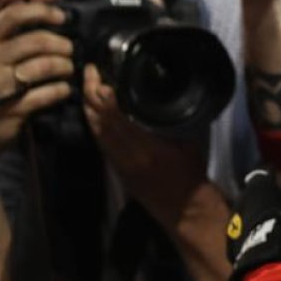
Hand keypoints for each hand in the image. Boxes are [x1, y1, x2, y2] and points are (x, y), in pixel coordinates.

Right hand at [0, 2, 72, 151]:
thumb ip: (14, 37)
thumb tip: (51, 18)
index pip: (12, 16)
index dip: (41, 12)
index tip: (61, 17)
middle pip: (36, 41)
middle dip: (61, 44)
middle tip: (70, 50)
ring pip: (43, 66)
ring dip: (64, 65)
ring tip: (68, 69)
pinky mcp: (10, 109)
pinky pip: (45, 94)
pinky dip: (61, 90)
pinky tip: (64, 90)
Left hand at [81, 65, 207, 222]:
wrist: (185, 209)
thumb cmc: (192, 174)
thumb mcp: (188, 142)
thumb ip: (171, 122)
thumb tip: (160, 97)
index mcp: (147, 146)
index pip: (118, 114)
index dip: (106, 93)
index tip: (103, 73)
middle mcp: (127, 153)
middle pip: (100, 119)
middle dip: (91, 94)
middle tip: (90, 72)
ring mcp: (119, 162)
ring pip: (95, 130)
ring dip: (88, 107)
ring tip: (88, 87)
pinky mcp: (117, 169)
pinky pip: (100, 142)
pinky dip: (94, 124)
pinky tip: (94, 114)